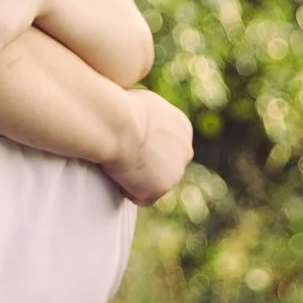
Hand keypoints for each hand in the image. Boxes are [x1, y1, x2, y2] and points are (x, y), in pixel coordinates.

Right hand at [106, 91, 195, 207]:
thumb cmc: (120, 108)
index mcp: (181, 127)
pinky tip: (117, 174)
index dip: (144, 150)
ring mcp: (176, 171)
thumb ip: (148, 118)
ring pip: (152, 184)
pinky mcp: (162, 188)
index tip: (127, 146)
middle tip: (120, 158)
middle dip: (144, 168)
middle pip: (163, 168)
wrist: (118, 123)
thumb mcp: (141, 105)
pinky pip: (140, 197)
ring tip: (117, 164)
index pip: (165, 147)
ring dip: (135, 179)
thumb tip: (136, 120)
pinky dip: (127, 190)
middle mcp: (185, 150)